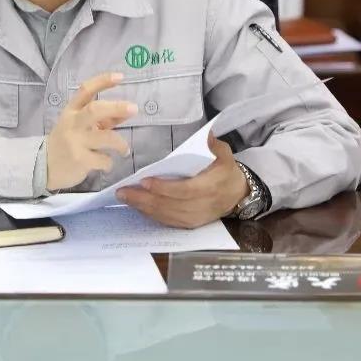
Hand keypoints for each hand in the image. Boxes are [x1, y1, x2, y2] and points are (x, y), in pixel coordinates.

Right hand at [46, 72, 136, 191]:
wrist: (44, 167)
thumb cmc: (68, 141)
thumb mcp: (81, 126)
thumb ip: (103, 119)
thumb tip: (127, 112)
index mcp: (72, 111)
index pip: (85, 90)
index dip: (102, 81)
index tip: (120, 77)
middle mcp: (73, 123)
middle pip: (95, 110)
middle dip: (116, 107)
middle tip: (134, 108)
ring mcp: (75, 142)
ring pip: (106, 137)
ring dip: (120, 144)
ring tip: (124, 150)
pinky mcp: (79, 160)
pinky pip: (103, 159)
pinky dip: (109, 162)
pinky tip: (105, 164)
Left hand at [116, 131, 248, 227]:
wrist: (237, 195)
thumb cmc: (226, 171)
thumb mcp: (225, 154)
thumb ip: (214, 145)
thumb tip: (206, 135)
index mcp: (210, 187)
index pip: (185, 190)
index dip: (164, 188)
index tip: (144, 181)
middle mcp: (202, 206)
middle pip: (170, 205)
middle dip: (144, 199)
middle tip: (122, 191)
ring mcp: (195, 218)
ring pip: (166, 215)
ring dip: (142, 208)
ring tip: (124, 197)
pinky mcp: (190, 224)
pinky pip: (167, 221)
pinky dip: (150, 215)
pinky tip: (136, 206)